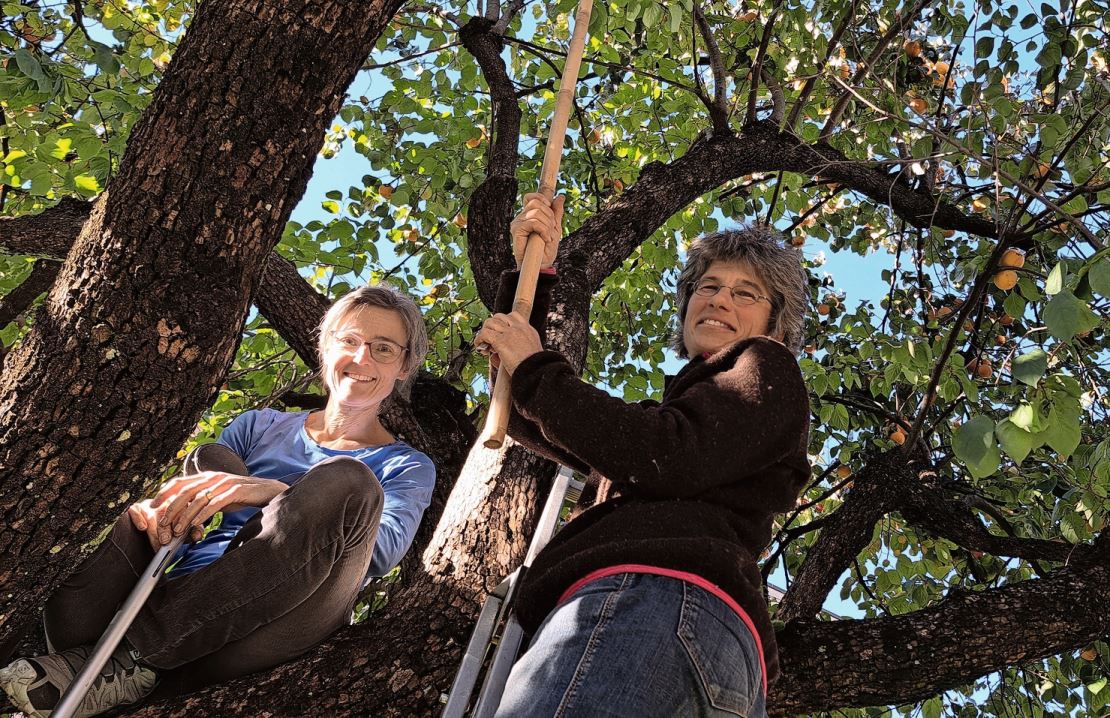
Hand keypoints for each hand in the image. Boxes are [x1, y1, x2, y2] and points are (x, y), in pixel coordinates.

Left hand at [128, 472, 285, 548]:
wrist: (267, 491)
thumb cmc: (241, 495)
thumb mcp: (218, 496)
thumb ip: (202, 500)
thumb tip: (184, 514)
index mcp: (206, 476)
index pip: (179, 482)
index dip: (164, 493)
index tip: (153, 507)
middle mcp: (213, 476)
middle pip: (184, 490)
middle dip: (170, 509)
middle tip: (161, 524)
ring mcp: (224, 482)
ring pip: (197, 498)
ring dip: (184, 516)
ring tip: (176, 530)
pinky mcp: (235, 491)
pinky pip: (214, 503)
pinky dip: (202, 514)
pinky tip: (195, 525)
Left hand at [475, 311, 542, 375]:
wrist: (536, 371)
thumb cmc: (532, 367)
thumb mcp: (529, 352)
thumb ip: (516, 348)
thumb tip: (497, 353)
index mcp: (528, 330)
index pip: (513, 316)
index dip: (502, 322)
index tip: (499, 332)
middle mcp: (519, 328)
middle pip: (499, 316)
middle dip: (492, 325)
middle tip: (489, 339)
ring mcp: (510, 333)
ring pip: (490, 323)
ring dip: (484, 332)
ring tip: (484, 344)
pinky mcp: (501, 341)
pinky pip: (485, 334)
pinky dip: (479, 339)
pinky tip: (480, 348)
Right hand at [510, 193, 563, 269]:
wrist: (541, 265)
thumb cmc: (545, 249)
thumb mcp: (555, 227)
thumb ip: (556, 212)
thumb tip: (560, 197)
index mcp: (528, 215)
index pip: (531, 197)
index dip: (542, 199)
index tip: (551, 212)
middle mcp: (521, 217)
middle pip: (536, 203)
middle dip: (549, 215)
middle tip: (551, 230)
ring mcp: (517, 223)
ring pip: (536, 212)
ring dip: (547, 225)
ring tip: (548, 237)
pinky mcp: (517, 230)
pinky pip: (533, 222)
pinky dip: (543, 230)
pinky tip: (545, 239)